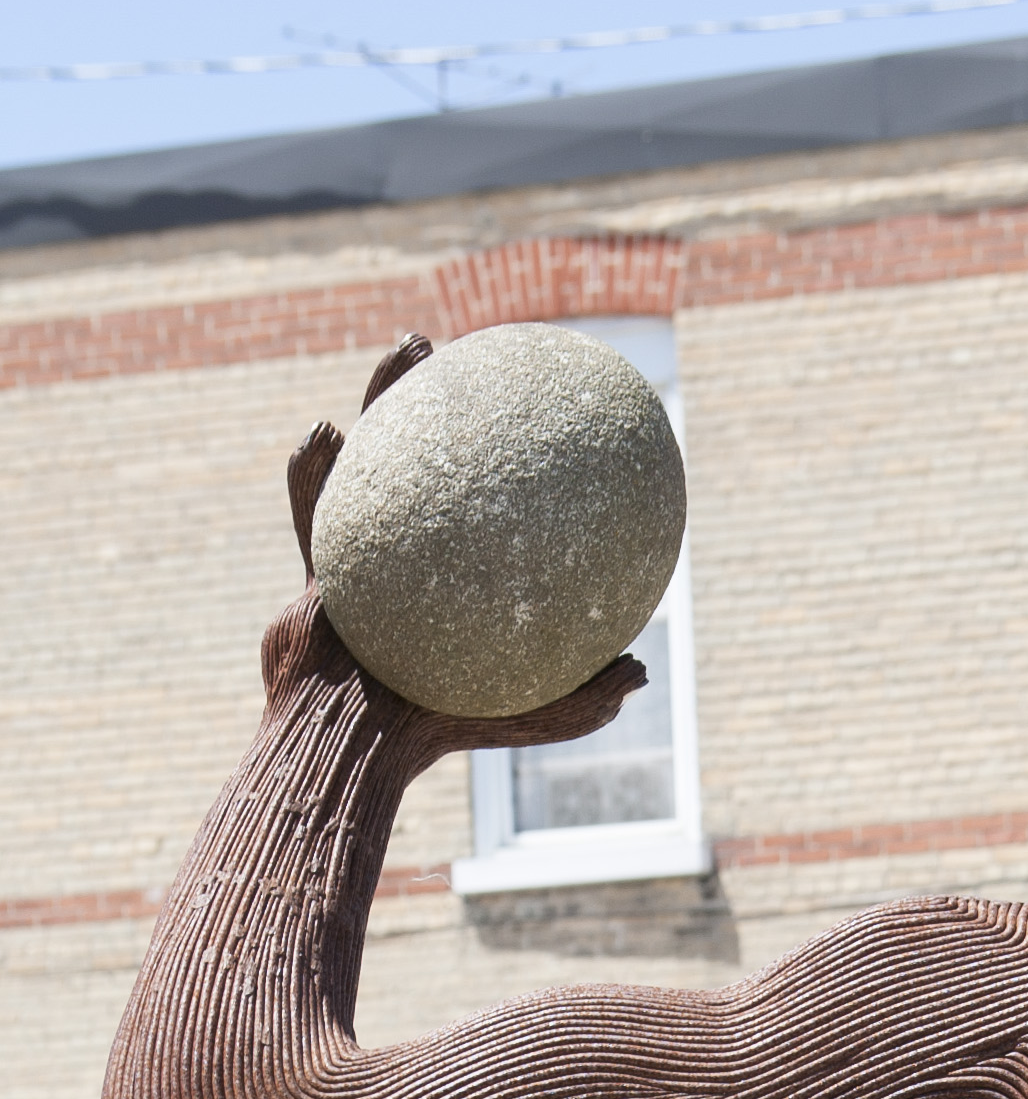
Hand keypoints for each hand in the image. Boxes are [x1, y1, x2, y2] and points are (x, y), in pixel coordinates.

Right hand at [260, 338, 647, 755]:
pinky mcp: (316, 568)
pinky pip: (315, 510)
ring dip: (389, 397)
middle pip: (431, 458)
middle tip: (482, 349)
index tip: (536, 406)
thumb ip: (587, 697)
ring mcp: (361, 555)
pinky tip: (321, 435)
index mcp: (458, 574)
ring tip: (410, 349)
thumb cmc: (442, 734)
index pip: (491, 505)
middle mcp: (411, 554)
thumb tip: (642, 667)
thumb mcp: (533, 715)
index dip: (512, 456)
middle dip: (451, 396)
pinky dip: (314, 474)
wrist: (356, 749)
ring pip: (377, 458)